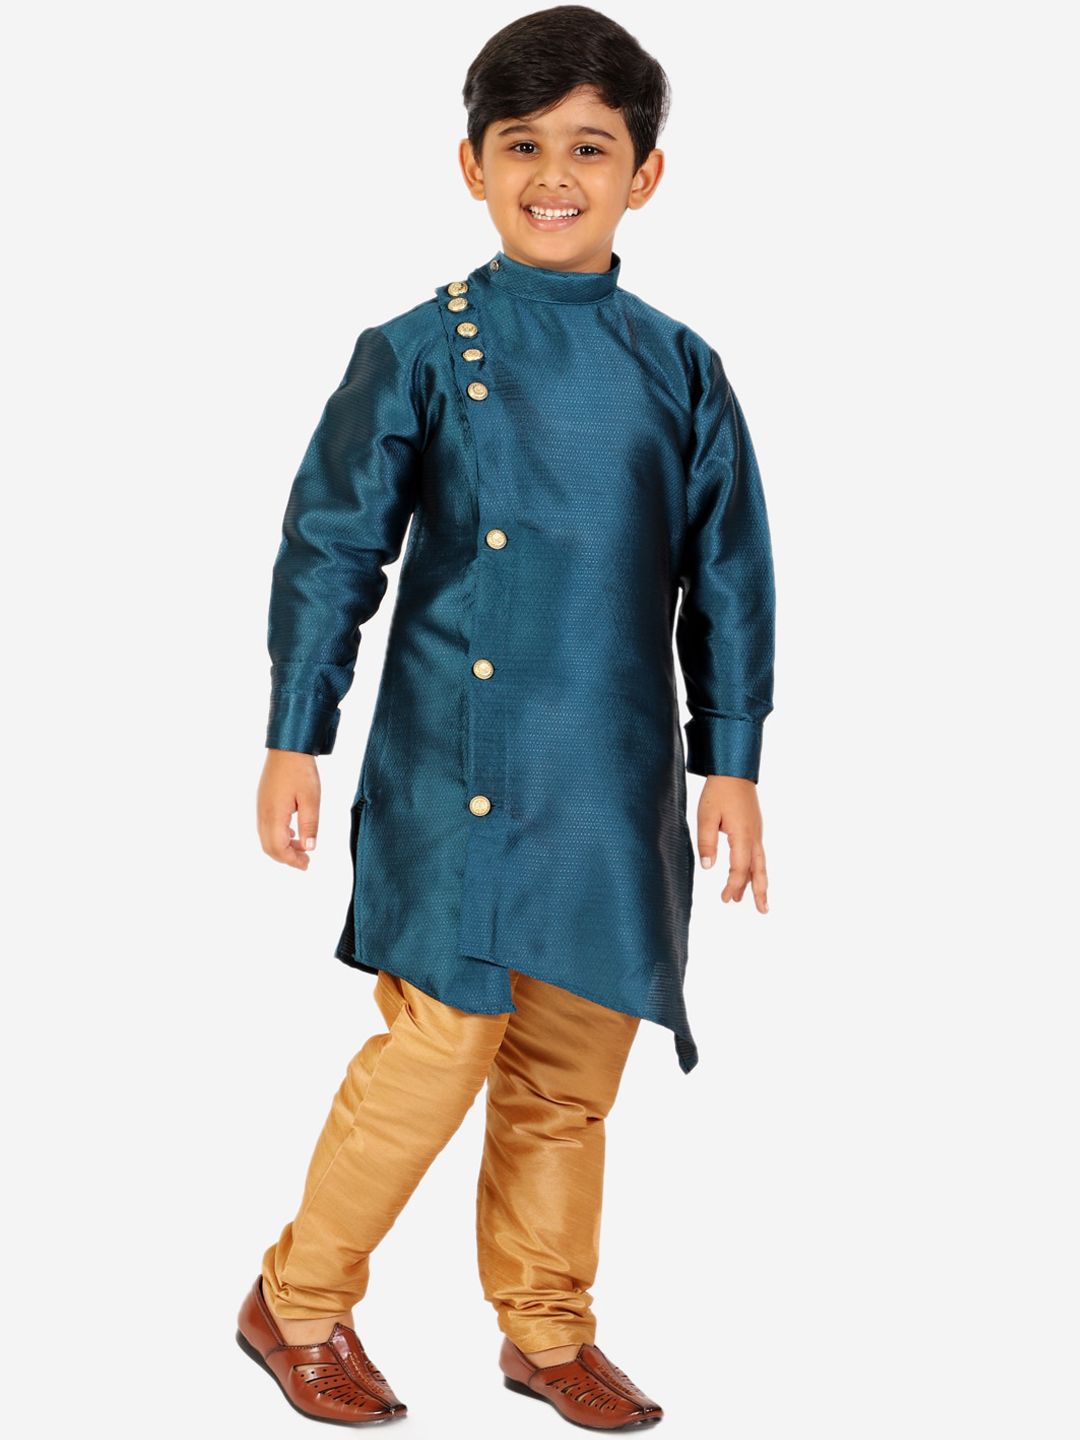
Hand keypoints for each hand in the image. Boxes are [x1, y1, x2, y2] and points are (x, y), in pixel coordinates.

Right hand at [257, 749, 321, 869]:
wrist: (287, 748)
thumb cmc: (300, 770)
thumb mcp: (311, 798)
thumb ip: (310, 824)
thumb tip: (309, 848)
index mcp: (274, 815)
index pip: (278, 848)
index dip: (291, 860)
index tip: (306, 864)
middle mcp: (263, 814)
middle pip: (269, 847)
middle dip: (286, 858)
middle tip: (305, 861)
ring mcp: (261, 808)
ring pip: (266, 838)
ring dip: (283, 847)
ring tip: (302, 849)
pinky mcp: (263, 802)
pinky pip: (266, 827)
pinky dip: (278, 837)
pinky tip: (293, 833)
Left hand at [696, 775, 767, 911]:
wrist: (734, 771)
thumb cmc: (718, 792)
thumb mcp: (706, 816)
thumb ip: (706, 842)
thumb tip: (707, 868)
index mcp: (742, 835)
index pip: (740, 868)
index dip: (733, 886)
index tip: (725, 899)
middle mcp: (754, 836)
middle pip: (759, 870)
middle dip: (759, 892)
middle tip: (762, 911)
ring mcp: (757, 832)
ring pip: (761, 863)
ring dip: (760, 882)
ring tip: (760, 901)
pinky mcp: (755, 828)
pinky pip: (759, 854)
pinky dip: (758, 869)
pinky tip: (754, 874)